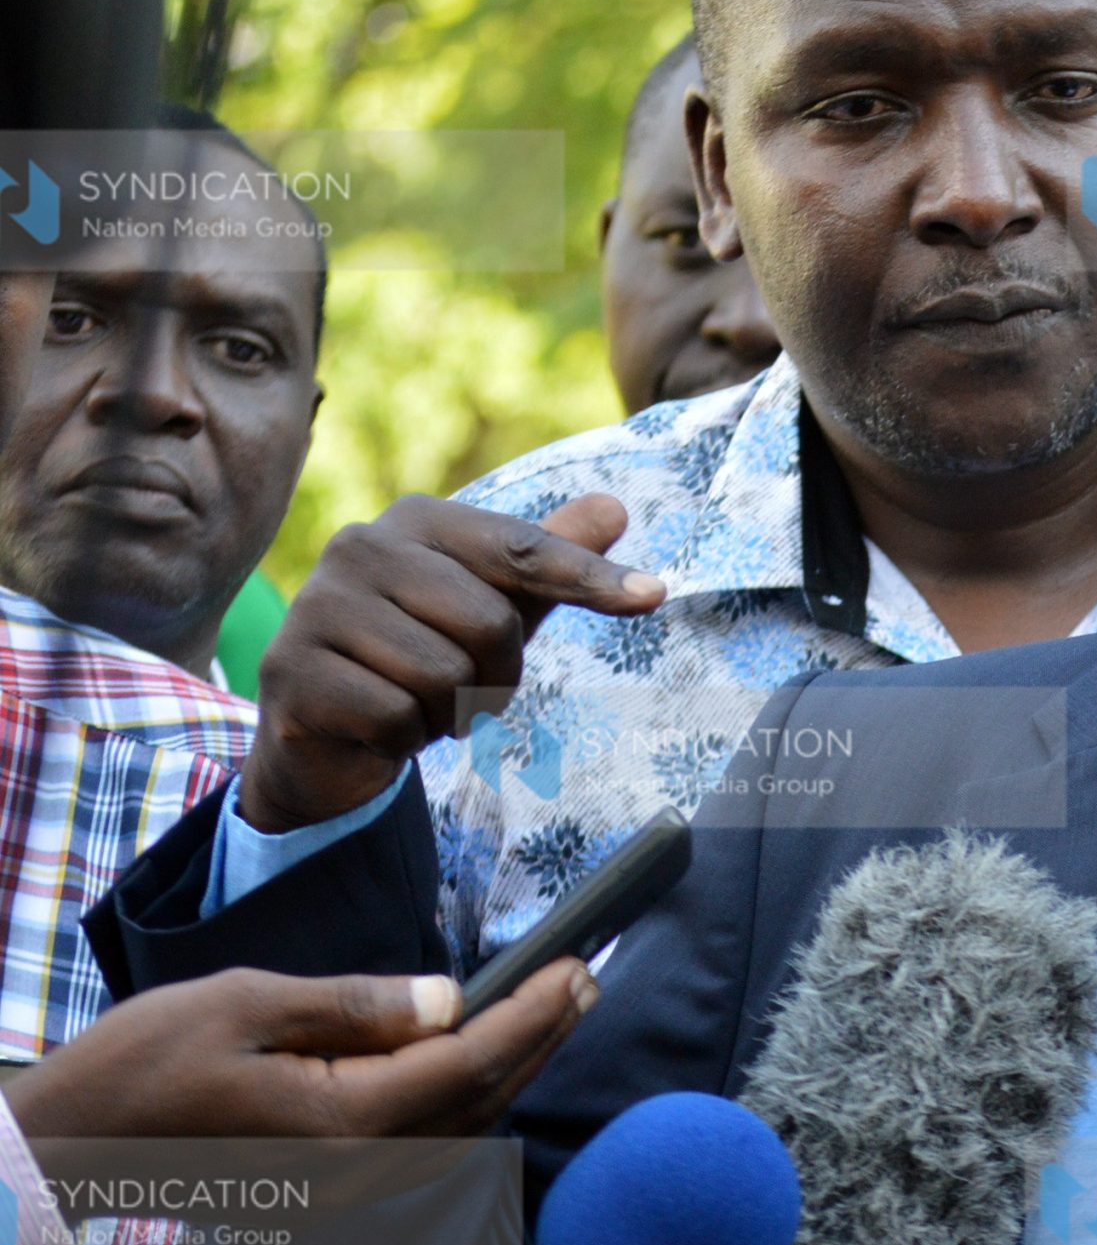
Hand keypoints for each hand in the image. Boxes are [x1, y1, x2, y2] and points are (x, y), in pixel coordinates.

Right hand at [5, 960, 596, 1145]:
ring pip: (460, 1126)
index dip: (533, 1013)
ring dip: (514, 1066)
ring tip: (555, 1009)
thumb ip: (357, 1006)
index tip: (577, 966)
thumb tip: (450, 998)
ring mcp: (347, 1188)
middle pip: (480, 1098)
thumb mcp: (248, 1004)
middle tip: (587, 980)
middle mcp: (359, 1169)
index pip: (469, 1061)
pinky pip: (426, 1144)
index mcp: (344, 1122)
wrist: (74, 1143)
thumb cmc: (144, 1064)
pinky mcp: (331, 1188)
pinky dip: (469, 1098)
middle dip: (541, 1037)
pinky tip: (484, 1063)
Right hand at [238, 494, 664, 830]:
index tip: (654, 596)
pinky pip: (398, 717)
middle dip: (494, 675)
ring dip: (448, 710)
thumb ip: (548, 559)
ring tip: (414, 700)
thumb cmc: (422, 655)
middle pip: (492, 623)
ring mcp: (317, 606)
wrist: (323, 733)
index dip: (590, 579)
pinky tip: (377, 724)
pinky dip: (404, 737)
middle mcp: (360, 547)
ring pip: (445, 675)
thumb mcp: (495, 604)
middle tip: (460, 684)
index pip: (523, 549)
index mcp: (416, 521)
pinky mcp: (293, 671)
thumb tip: (615, 507)